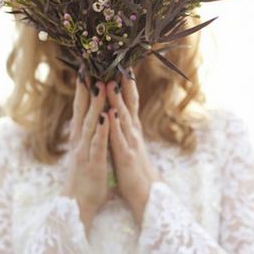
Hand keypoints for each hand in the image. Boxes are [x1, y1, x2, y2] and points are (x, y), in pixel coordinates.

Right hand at [60, 76, 108, 235]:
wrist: (78, 204)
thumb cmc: (85, 176)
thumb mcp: (85, 150)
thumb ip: (87, 132)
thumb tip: (91, 115)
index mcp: (80, 136)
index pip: (81, 107)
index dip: (83, 87)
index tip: (85, 67)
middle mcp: (80, 140)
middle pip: (82, 109)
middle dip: (86, 88)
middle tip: (88, 66)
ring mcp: (86, 151)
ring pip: (90, 123)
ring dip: (95, 104)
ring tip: (100, 85)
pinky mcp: (94, 163)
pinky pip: (98, 144)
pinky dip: (101, 130)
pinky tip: (105, 118)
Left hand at [106, 70, 161, 226]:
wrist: (144, 191)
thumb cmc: (133, 166)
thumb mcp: (128, 140)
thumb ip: (124, 124)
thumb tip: (117, 107)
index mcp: (130, 127)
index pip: (128, 100)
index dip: (124, 82)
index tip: (119, 62)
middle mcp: (132, 131)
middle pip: (128, 103)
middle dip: (122, 83)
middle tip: (117, 62)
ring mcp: (130, 142)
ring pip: (123, 117)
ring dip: (117, 100)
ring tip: (110, 83)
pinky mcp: (126, 156)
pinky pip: (119, 138)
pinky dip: (115, 126)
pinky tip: (110, 114)